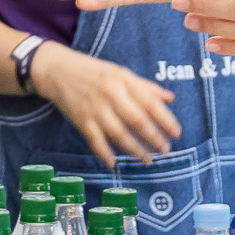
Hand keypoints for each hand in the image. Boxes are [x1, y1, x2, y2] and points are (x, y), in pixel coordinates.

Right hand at [33, 41, 178, 166]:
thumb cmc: (94, 72)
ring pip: (118, 134)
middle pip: (136, 120)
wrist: (58, 70)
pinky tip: (114, 163)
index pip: (149, 102)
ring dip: (134, 149)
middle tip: (165, 150)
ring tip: (147, 160)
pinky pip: (95, 141)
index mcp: (123, 80)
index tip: (176, 132)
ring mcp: (95, 109)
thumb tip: (170, 98)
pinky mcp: (81, 120)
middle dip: (153, 138)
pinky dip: (104, 153)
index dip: (165, 119)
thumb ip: (145, 86)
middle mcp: (110, 94)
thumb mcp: (120, 73)